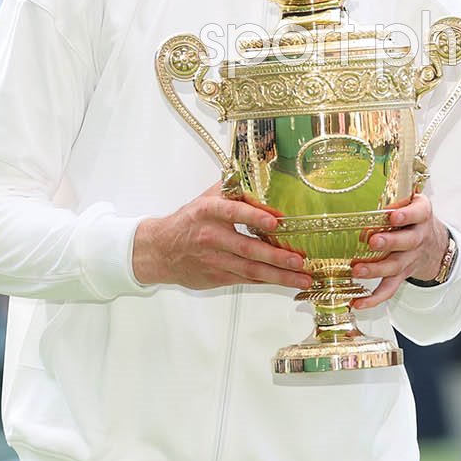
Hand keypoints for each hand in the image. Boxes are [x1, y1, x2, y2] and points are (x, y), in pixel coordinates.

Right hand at [132, 183, 312, 290]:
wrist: (159, 250)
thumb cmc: (189, 221)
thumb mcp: (207, 198)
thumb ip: (234, 188)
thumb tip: (265, 179)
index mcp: (209, 212)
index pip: (233, 212)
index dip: (253, 216)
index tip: (274, 221)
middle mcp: (211, 237)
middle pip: (247, 248)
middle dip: (276, 256)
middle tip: (299, 260)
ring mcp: (214, 260)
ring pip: (250, 270)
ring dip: (278, 275)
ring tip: (301, 277)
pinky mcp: (216, 277)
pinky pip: (246, 279)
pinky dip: (266, 280)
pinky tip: (285, 281)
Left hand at [351, 194, 448, 309]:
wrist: (434, 244)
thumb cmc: (414, 218)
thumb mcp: (412, 202)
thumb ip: (395, 197)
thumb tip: (360, 191)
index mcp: (421, 215)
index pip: (418, 213)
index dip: (407, 215)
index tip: (393, 216)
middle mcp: (418, 238)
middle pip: (407, 242)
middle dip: (390, 242)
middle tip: (372, 242)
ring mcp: (410, 258)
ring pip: (396, 266)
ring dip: (376, 269)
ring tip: (357, 270)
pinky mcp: (402, 275)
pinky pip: (390, 288)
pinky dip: (374, 298)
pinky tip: (358, 302)